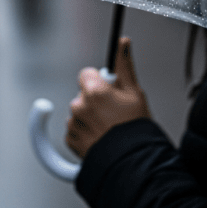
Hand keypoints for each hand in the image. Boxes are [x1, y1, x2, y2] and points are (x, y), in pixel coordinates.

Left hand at [65, 37, 151, 158]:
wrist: (131, 164)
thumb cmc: (136, 129)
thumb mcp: (135, 93)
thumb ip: (124, 65)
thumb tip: (122, 43)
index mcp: (94, 91)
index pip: (86, 73)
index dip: (98, 81)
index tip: (108, 90)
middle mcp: (79, 105)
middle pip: (83, 93)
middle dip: (95, 100)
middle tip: (113, 113)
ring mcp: (73, 123)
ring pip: (79, 112)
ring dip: (89, 117)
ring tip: (109, 129)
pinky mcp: (70, 140)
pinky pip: (75, 129)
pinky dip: (84, 132)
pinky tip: (100, 138)